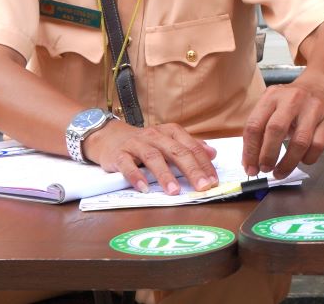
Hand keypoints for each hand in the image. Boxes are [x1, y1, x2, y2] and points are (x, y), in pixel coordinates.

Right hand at [84, 120, 218, 194]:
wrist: (110, 136)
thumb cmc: (145, 143)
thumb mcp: (168, 141)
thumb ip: (190, 147)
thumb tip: (213, 154)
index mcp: (170, 132)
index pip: (191, 147)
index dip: (204, 164)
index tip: (213, 180)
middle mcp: (155, 135)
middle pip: (176, 151)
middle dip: (191, 169)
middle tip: (202, 186)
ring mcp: (136, 144)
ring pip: (153, 157)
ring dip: (165, 175)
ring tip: (175, 191)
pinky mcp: (119, 154)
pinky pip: (127, 165)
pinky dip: (135, 177)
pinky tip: (143, 189)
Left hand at [242, 70, 323, 178]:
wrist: (322, 86)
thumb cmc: (291, 102)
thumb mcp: (272, 106)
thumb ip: (260, 130)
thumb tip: (251, 162)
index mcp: (271, 96)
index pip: (254, 125)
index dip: (250, 151)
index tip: (250, 168)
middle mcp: (292, 99)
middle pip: (275, 130)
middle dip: (267, 155)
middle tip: (265, 169)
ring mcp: (312, 109)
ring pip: (299, 142)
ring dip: (287, 163)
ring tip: (280, 172)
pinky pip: (317, 146)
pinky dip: (307, 159)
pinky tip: (301, 161)